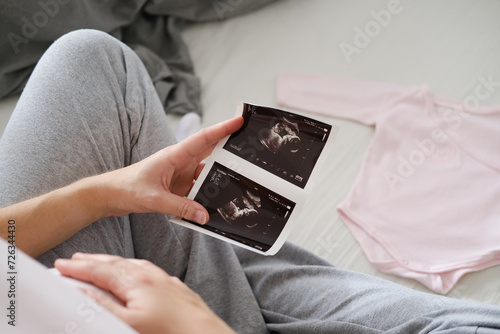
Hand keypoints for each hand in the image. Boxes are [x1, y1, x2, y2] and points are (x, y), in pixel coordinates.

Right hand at [55, 253, 235, 333]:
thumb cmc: (170, 333)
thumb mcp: (128, 323)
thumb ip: (102, 305)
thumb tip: (82, 292)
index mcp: (137, 283)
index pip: (100, 271)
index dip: (78, 268)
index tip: (63, 265)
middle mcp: (152, 277)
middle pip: (116, 263)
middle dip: (93, 260)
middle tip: (76, 259)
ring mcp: (166, 282)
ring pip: (134, 265)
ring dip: (114, 262)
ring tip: (102, 262)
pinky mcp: (176, 289)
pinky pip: (151, 270)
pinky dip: (136, 268)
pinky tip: (137, 272)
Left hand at [102, 116, 243, 223]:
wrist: (110, 195)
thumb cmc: (127, 188)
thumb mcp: (155, 200)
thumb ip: (181, 207)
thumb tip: (204, 215)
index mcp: (174, 155)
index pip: (203, 139)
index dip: (223, 129)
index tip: (240, 120)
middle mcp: (180, 161)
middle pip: (210, 152)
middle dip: (229, 148)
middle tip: (250, 149)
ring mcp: (181, 174)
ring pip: (207, 173)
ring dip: (219, 178)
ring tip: (238, 183)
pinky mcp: (179, 186)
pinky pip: (199, 188)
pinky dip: (207, 194)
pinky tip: (215, 203)